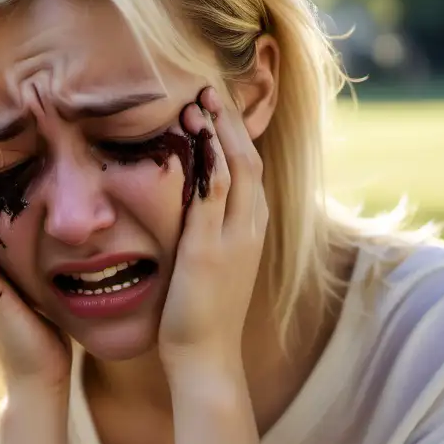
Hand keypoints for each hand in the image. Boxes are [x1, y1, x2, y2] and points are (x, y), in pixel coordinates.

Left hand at [157, 86, 268, 376]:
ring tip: (198, 98)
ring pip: (237, 166)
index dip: (235, 134)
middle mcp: (251, 227)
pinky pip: (214, 191)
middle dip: (230, 121)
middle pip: (250, 157)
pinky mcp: (210, 248)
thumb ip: (208, 232)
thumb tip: (190, 208)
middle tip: (207, 88)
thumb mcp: (212, 264)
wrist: (207, 356)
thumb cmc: (203, 314)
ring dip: (219, 129)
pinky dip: (207, 156)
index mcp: (252, 229)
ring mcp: (235, 236)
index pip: (250, 168)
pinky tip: (192, 131)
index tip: (213, 107)